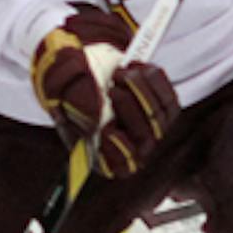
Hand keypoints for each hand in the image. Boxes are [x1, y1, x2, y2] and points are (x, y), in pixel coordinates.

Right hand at [30, 8, 180, 178]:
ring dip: (140, 87)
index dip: (119, 151)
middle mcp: (133, 148)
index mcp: (105, 156)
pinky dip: (153, 78)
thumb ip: (77, 107)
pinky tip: (135, 67)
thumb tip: (95, 120)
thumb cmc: (70, 91)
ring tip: (119, 73)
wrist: (88, 72)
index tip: (106, 128)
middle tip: (110, 86)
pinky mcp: (165, 110)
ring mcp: (152, 130)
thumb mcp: (63, 98)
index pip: (122, 166)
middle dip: (128, 107)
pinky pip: (169, 97)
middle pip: (145, 137)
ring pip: (159, 114)